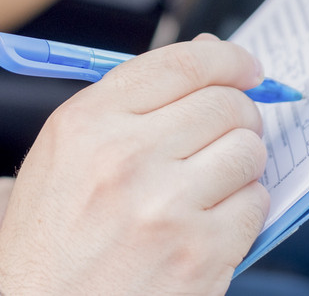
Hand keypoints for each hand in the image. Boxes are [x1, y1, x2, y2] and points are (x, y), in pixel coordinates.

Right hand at [0, 36, 270, 295]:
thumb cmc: (52, 236)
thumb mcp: (65, 151)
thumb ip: (131, 99)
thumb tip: (209, 54)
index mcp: (87, 123)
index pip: (180, 63)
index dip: (226, 59)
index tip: (244, 67)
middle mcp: (125, 158)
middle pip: (224, 103)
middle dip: (239, 113)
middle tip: (230, 129)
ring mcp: (166, 208)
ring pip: (248, 150)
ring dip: (241, 161)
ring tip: (212, 180)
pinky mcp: (200, 254)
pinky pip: (256, 204)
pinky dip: (244, 208)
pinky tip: (210, 219)